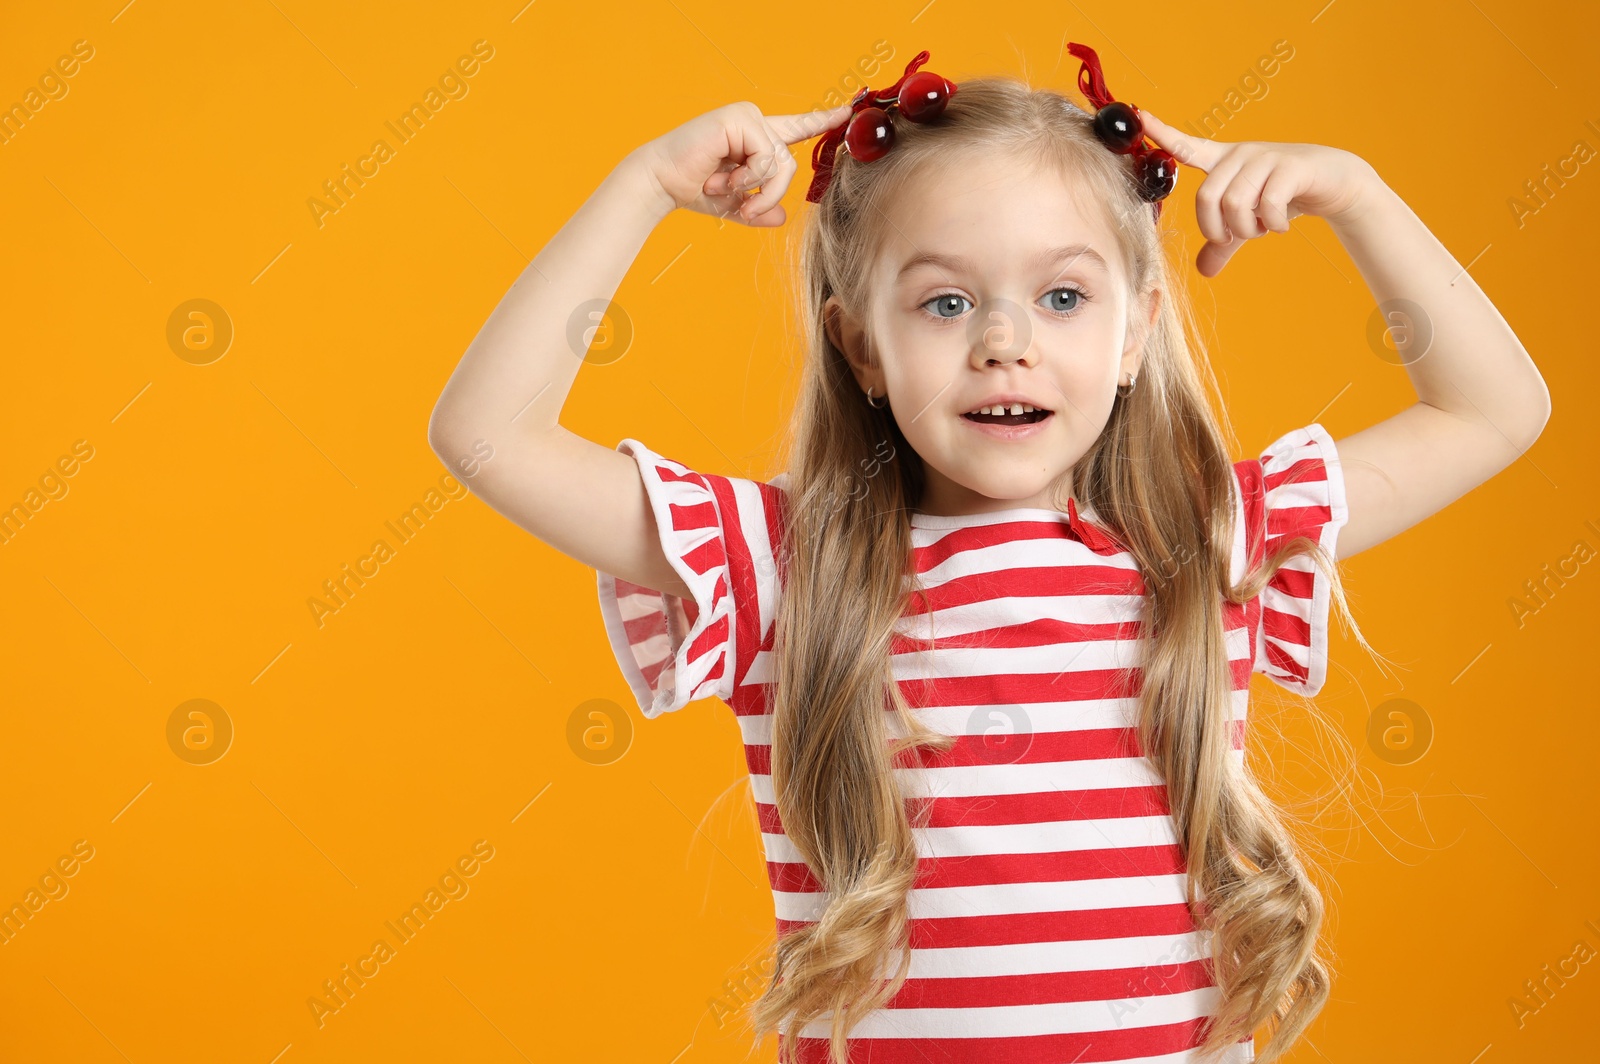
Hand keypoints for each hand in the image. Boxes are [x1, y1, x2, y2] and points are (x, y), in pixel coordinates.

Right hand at [636, 100, 853, 226]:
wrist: (661, 182)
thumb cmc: (693, 189)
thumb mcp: (734, 204)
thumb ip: (759, 209)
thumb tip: (781, 218)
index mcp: (755, 137)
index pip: (795, 127)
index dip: (821, 120)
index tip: (846, 111)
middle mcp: (754, 121)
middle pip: (790, 164)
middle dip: (771, 194)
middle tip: (746, 210)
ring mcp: (747, 116)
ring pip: (780, 163)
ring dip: (758, 189)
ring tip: (728, 193)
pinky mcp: (739, 118)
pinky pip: (765, 156)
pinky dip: (747, 177)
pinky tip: (723, 179)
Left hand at [1137, 111, 1380, 276]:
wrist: (1336, 183)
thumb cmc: (1285, 197)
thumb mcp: (1250, 222)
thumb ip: (1225, 243)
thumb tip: (1203, 271)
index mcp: (1223, 162)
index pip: (1186, 146)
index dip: (1162, 132)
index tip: (1139, 114)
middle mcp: (1240, 155)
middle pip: (1206, 197)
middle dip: (1219, 229)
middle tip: (1238, 236)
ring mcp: (1265, 157)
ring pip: (1236, 203)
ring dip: (1249, 229)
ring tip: (1264, 228)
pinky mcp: (1290, 166)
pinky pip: (1268, 204)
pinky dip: (1273, 225)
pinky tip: (1281, 226)